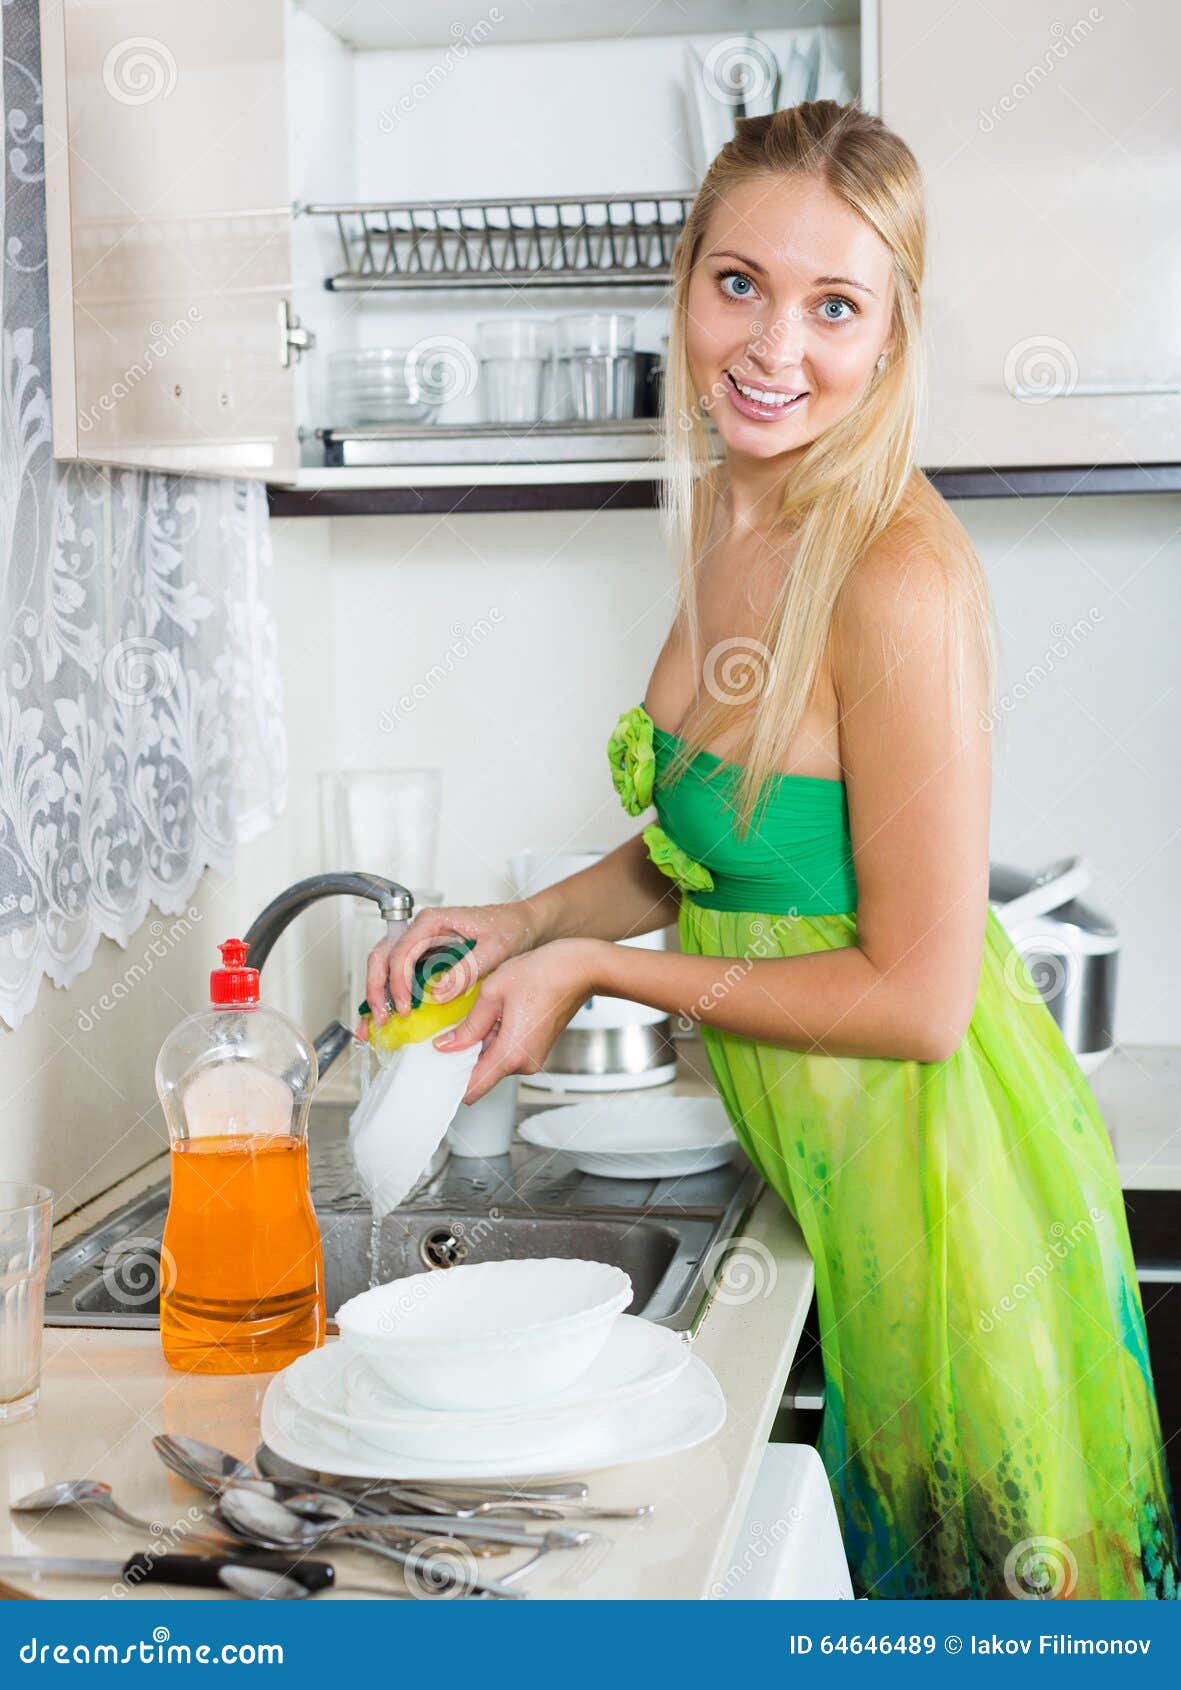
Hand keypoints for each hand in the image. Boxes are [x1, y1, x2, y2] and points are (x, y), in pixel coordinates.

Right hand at [364, 901, 540, 1024]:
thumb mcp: (494, 948)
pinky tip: (390, 1015)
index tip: (405, 1007)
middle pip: (383, 956)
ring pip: (386, 966)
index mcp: (433, 922)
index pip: (401, 951)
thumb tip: (438, 992)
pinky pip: (401, 975)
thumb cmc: (510, 927)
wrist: (523, 926)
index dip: (397, 981)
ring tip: (379, 1022)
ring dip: (379, 993)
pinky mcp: (426, 958)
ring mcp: (422, 944)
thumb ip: (467, 969)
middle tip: (382, 1017)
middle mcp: (422, 931)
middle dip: (377, 988)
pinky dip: (392, 995)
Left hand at [432, 939, 603, 1104]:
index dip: (450, 1082)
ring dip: (480, 1044)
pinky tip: (495, 1014)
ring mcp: (531, 1058)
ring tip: (480, 1013)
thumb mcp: (492, 993)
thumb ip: (468, 1026)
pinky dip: (494, 1038)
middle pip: (480, 1074)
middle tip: (448, 1032)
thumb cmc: (543, 973)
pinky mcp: (535, 1049)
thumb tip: (446, 1046)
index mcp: (509, 1054)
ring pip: (492, 1061)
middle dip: (463, 1057)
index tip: (433, 1072)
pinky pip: (505, 1051)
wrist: (579, 968)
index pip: (472, 1089)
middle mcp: (523, 1064)